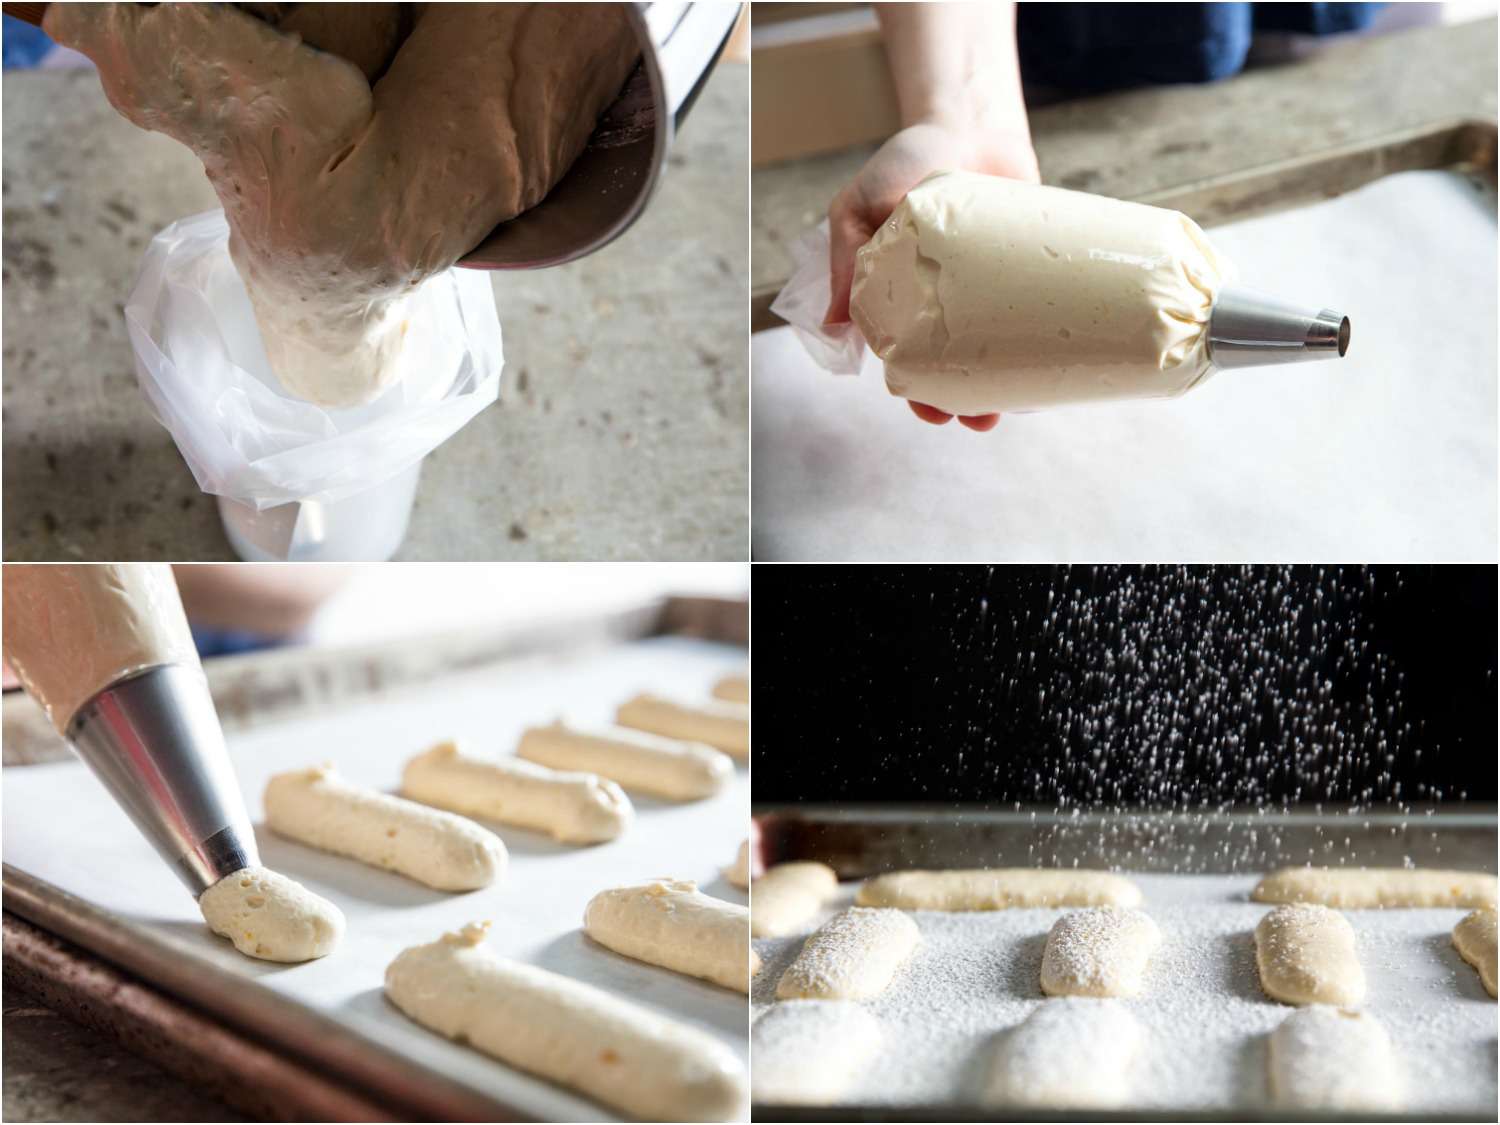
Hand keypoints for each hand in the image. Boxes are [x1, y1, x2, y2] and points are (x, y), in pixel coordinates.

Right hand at [826, 122, 1038, 431]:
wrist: (969, 122)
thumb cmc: (909, 162)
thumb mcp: (860, 205)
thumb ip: (846, 258)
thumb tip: (836, 325)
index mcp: (904, 298)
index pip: (909, 357)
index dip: (917, 389)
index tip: (928, 409)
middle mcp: (949, 303)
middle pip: (956, 368)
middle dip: (961, 402)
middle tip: (972, 418)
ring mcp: (993, 291)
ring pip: (999, 355)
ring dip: (1003, 389)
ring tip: (1010, 410)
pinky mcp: (1032, 273)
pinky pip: (1040, 320)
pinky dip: (1046, 350)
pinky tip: (1050, 377)